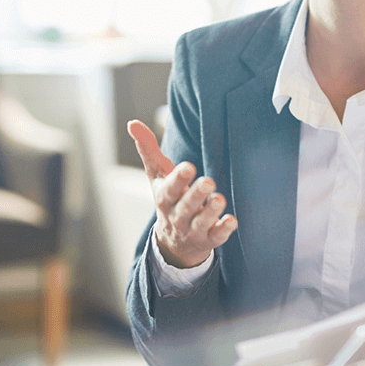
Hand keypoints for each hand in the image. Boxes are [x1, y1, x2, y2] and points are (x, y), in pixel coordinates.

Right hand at [127, 120, 237, 267]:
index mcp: (165, 198)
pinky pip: (216, 236)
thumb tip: (132, 123)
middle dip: (195, 195)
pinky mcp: (209, 239)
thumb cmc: (169, 197)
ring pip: (201, 222)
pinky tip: (232, 220)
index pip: (169, 189)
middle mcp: (178, 215)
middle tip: (208, 181)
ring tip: (220, 199)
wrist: (174, 242)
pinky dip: (224, 230)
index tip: (188, 166)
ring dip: (211, 212)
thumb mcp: (157, 175)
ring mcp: (193, 229)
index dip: (178, 179)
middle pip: (186, 206)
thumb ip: (148, 149)